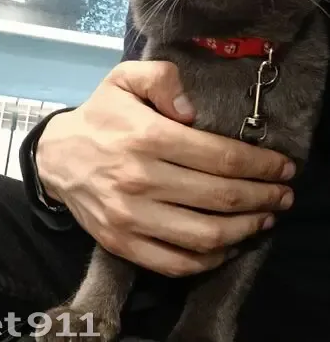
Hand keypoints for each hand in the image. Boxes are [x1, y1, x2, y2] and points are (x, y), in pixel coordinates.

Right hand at [36, 61, 294, 277]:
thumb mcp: (124, 79)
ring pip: (205, 234)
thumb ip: (161, 78)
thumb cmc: (100, 116)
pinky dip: (211, 259)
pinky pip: (176, 263)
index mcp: (147, 137)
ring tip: (265, 218)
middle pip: (220, 196)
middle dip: (263, 196)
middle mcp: (141, 180)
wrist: (58, 157)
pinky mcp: (122, 243)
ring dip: (246, 229)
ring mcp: (131, 217)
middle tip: (284, 194)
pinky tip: (228, 245)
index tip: (284, 167)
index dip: (260, 164)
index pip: (220, 156)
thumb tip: (192, 111)